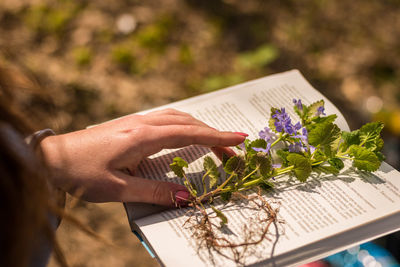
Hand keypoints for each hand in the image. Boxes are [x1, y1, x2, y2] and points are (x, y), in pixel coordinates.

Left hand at [41, 109, 246, 205]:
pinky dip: (184, 125)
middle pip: (187, 122)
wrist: (52, 157)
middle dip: (212, 134)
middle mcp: (142, 123)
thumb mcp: (117, 188)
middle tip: (232, 149)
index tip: (239, 138)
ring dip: (198, 127)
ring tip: (213, 142)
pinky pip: (165, 119)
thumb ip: (154, 192)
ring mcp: (136, 121)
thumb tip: (186, 197)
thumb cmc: (81, 173)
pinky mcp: (130, 124)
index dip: (216, 136)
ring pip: (177, 117)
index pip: (189, 133)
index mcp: (143, 137)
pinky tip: (184, 134)